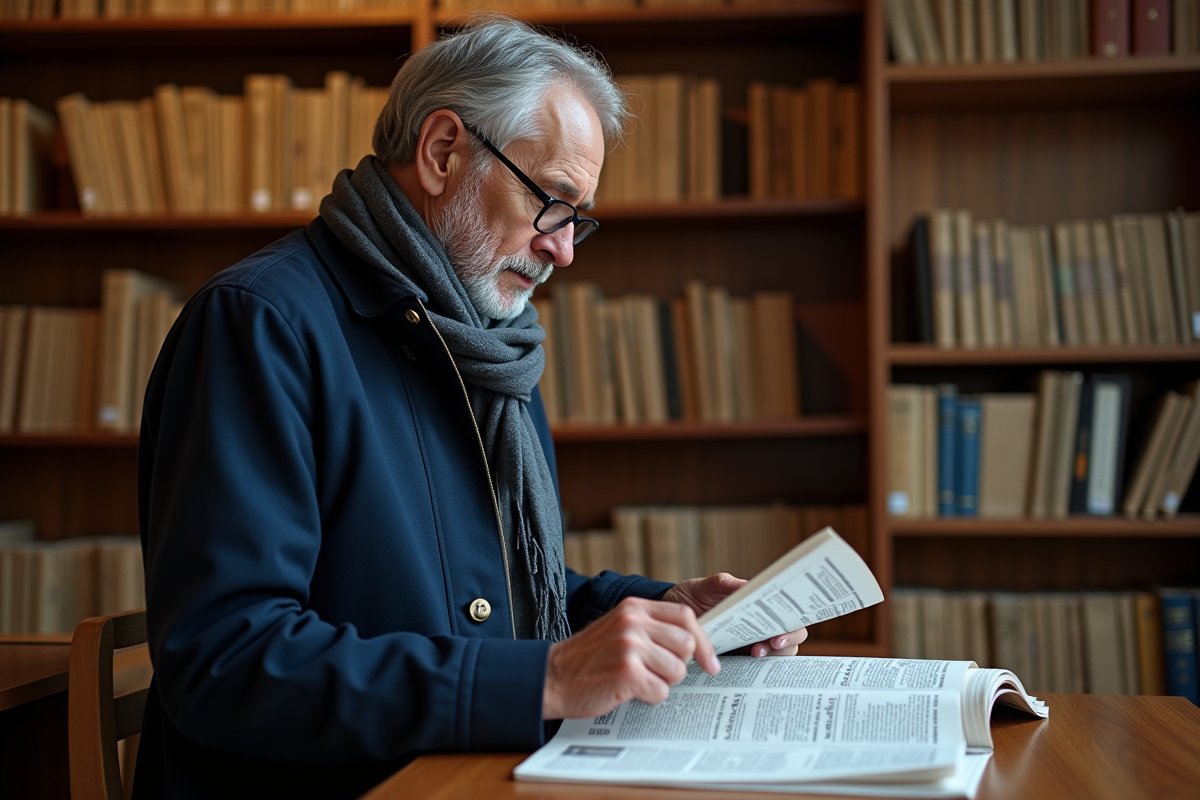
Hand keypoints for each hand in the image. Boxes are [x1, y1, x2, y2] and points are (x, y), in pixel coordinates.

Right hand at [542, 596, 719, 718]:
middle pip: (687, 644)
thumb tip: (693, 642)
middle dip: (678, 665)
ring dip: (662, 683)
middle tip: (657, 673)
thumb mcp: (619, 628)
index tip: (709, 662)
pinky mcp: (628, 672)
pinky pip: (661, 691)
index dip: (702, 641)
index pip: (685, 617)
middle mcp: (634, 621)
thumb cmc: (589, 658)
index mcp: (634, 607)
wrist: (553, 676)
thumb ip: (651, 628)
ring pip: (677, 671)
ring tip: (637, 681)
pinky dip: (649, 698)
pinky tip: (628, 692)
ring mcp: (630, 645)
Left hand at [661, 573, 808, 657]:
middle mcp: (761, 626)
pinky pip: (753, 669)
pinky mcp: (736, 660)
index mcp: (760, 606)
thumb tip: (749, 586)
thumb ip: (726, 584)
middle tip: (772, 643)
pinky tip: (745, 667)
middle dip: (787, 642)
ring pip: (776, 655)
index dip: (794, 624)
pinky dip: (754, 670)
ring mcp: (750, 644)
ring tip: (755, 653)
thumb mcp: (708, 586)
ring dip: (772, 656)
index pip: (790, 616)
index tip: (782, 629)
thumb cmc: (694, 595)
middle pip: (791, 638)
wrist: (671, 614)